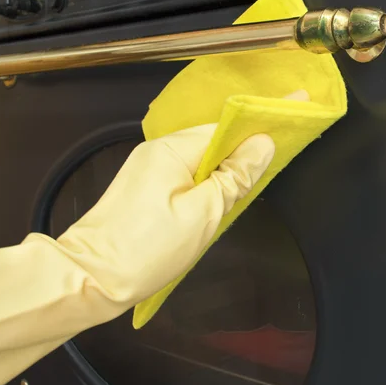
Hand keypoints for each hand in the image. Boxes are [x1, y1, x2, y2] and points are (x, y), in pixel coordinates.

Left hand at [57, 123, 275, 304]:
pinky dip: (204, 184)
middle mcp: (156, 151)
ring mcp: (145, 170)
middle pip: (211, 143)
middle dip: (242, 150)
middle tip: (275, 159)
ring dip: (223, 171)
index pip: (225, 128)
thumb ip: (234, 177)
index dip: (259, 124)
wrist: (89, 279)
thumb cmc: (148, 248)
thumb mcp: (203, 215)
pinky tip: (216, 200)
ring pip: (198, 162)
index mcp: (172, 149)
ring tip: (248, 184)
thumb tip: (262, 144)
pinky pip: (183, 176)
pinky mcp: (141, 190)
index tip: (296, 105)